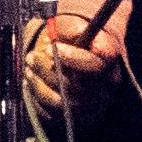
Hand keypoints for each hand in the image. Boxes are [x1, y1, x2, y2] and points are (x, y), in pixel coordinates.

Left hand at [24, 0, 129, 134]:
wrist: (82, 53)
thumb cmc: (77, 38)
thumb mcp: (75, 25)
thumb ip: (75, 29)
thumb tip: (77, 32)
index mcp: (111, 62)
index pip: (96, 65)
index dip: (73, 58)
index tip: (53, 47)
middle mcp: (106, 87)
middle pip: (77, 86)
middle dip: (49, 70)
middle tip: (32, 55)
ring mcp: (94, 105)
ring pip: (63, 101)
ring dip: (40, 83)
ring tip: (30, 65)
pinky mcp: (77, 116)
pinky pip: (53, 112)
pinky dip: (38, 95)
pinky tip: (32, 79)